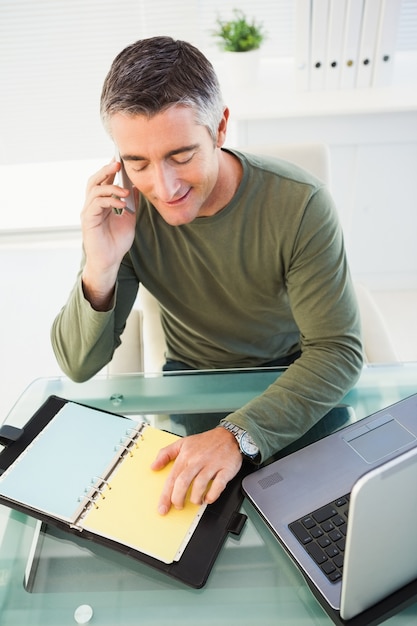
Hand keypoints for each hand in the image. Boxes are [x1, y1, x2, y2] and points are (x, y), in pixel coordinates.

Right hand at [81, 161, 136, 308]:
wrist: (110, 261)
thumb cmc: (117, 242)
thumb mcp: (129, 218)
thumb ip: (132, 203)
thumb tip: (138, 186)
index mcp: (101, 203)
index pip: (103, 181)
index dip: (110, 170)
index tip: (119, 160)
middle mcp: (92, 205)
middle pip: (94, 181)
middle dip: (106, 170)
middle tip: (118, 164)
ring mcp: (88, 212)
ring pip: (94, 190)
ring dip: (111, 187)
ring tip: (125, 191)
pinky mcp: (88, 220)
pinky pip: (96, 204)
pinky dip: (109, 201)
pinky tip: (121, 203)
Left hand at [151, 428, 242, 514]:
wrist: (229, 436)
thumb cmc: (205, 442)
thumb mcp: (182, 443)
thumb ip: (166, 453)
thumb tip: (153, 466)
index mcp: (185, 456)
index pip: (172, 478)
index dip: (166, 496)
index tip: (162, 508)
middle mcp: (197, 461)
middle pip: (183, 483)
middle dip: (178, 499)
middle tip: (179, 506)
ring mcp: (211, 465)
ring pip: (199, 485)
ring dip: (196, 498)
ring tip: (196, 501)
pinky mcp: (225, 469)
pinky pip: (218, 485)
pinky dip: (212, 495)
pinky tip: (209, 498)